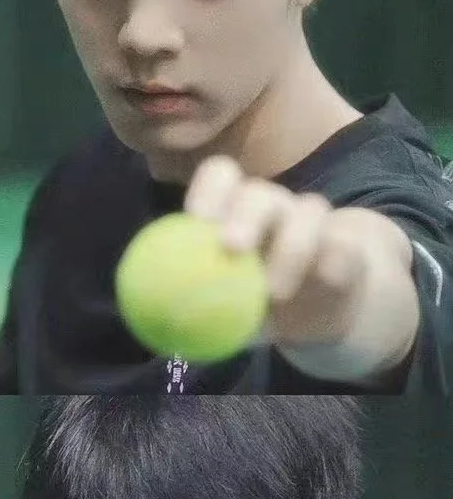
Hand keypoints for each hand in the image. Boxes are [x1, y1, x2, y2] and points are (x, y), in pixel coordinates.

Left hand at [185, 157, 412, 351]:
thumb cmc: (256, 307)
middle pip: (259, 191)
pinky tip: (324, 278)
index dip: (207, 191)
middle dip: (244, 214)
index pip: (220, 177)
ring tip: (275, 293)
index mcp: (234, 213)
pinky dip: (333, 259)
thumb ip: (190, 309)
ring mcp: (313, 223)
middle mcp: (273, 209)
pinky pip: (344, 243)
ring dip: (291, 247)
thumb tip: (149, 321)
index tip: (195, 220)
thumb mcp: (222, 312)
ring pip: (308, 210)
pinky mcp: (348, 246)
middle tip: (230, 247)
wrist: (319, 317)